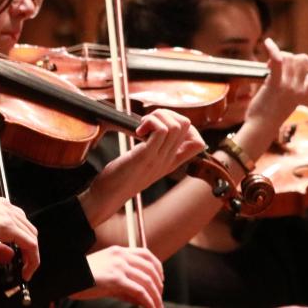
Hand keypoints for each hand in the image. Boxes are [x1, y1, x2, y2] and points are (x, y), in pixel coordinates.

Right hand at [70, 246, 164, 307]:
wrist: (68, 276)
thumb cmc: (85, 278)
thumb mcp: (107, 276)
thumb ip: (124, 284)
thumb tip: (141, 298)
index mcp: (118, 251)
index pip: (146, 254)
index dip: (157, 267)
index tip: (160, 280)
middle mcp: (121, 256)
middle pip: (150, 268)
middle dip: (158, 285)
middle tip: (159, 297)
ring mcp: (118, 266)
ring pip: (147, 280)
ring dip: (155, 296)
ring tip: (157, 306)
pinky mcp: (116, 279)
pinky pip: (139, 291)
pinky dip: (148, 301)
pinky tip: (150, 307)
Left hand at [80, 109, 204, 226]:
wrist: (109, 195)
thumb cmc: (122, 176)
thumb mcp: (145, 162)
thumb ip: (155, 149)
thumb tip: (157, 129)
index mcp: (171, 162)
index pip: (198, 143)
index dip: (185, 125)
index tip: (163, 123)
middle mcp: (169, 160)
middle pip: (186, 125)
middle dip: (166, 113)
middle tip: (148, 121)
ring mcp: (159, 159)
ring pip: (175, 126)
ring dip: (157, 116)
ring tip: (143, 125)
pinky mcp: (145, 156)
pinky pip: (160, 130)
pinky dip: (150, 122)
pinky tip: (138, 129)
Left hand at [245, 38, 307, 124]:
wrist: (260, 127)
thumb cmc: (269, 115)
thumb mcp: (287, 100)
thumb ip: (291, 85)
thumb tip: (286, 65)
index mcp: (304, 94)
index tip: (301, 64)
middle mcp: (299, 89)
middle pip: (302, 59)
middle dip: (290, 56)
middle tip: (277, 65)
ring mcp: (288, 86)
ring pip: (290, 57)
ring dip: (279, 56)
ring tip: (269, 66)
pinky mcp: (274, 84)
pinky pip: (277, 60)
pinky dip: (272, 49)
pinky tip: (267, 43)